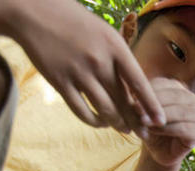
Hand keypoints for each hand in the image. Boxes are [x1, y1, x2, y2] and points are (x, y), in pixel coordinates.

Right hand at [10, 0, 164, 131]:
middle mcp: (99, 61)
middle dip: (136, 121)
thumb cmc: (74, 21)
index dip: (152, 106)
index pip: (139, 83)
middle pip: (123, 101)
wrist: (34, 12)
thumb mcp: (104, 32)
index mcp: (115, 47)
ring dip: (117, 123)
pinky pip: (81, 111)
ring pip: (105, 110)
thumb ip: (119, 58)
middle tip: (144, 134)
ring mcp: (79, 73)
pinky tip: (100, 123)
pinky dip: (94, 121)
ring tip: (124, 130)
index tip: (160, 121)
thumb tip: (134, 88)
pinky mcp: (60, 82)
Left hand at [139, 78, 194, 167]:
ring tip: (143, 121)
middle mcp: (191, 100)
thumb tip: (136, 97)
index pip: (164, 84)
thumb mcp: (142, 112)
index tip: (132, 97)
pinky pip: (183, 128)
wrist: (157, 151)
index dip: (149, 90)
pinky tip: (153, 130)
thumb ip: (141, 102)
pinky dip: (166, 128)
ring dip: (160, 115)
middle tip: (137, 109)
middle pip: (175, 95)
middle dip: (155, 102)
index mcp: (178, 89)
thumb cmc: (149, 127)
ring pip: (181, 111)